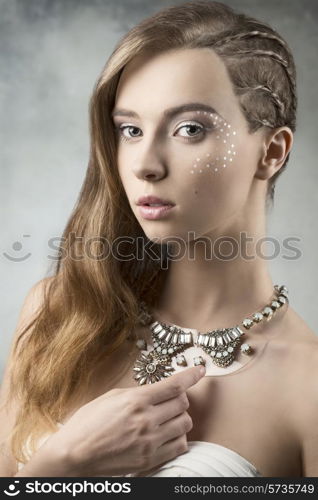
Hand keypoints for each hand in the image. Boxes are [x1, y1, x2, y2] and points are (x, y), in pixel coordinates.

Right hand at [48, 365, 204, 475]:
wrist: (74, 455)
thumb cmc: (86, 424)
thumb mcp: (111, 397)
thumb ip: (138, 393)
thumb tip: (158, 391)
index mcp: (136, 400)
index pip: (174, 385)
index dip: (191, 375)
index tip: (200, 370)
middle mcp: (146, 420)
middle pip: (183, 403)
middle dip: (180, 398)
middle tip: (169, 400)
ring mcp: (150, 442)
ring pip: (185, 424)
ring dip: (179, 418)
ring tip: (165, 418)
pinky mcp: (150, 460)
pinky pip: (179, 446)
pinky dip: (178, 438)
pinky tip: (166, 435)